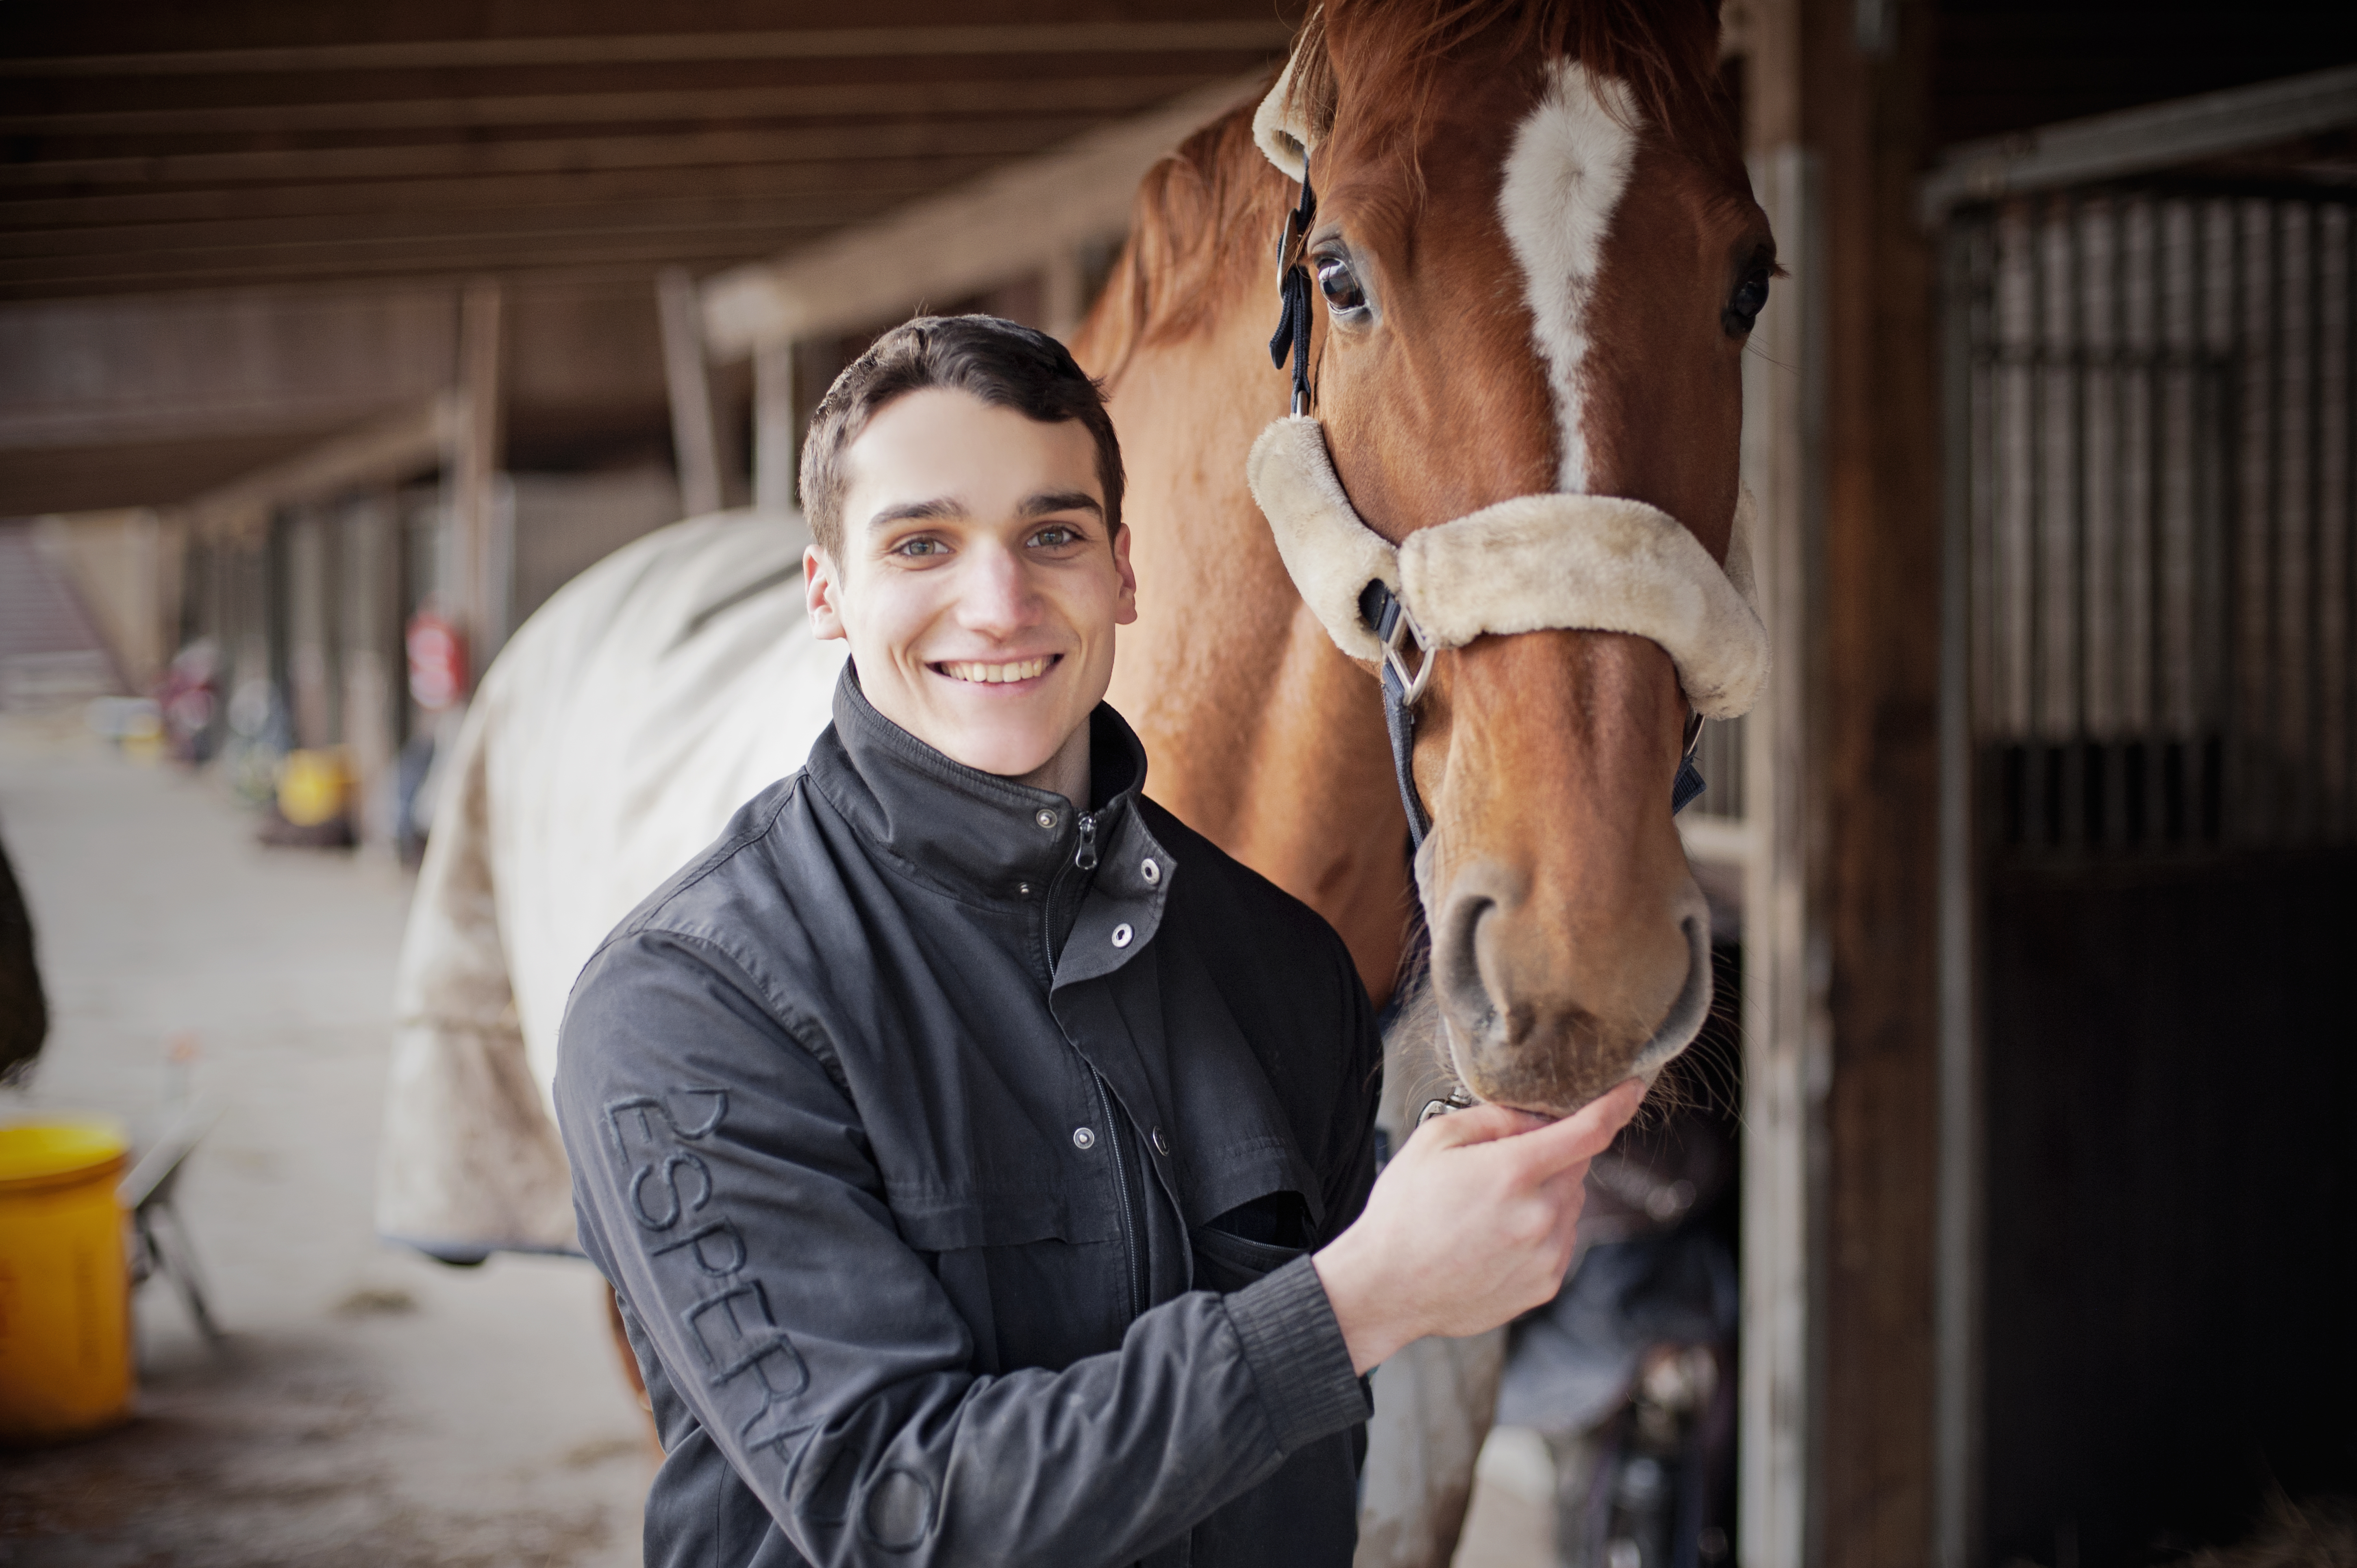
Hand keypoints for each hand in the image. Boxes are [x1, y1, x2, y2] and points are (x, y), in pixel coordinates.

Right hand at [1311, 1079, 1645, 1373]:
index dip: (1618, 1104)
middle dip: (1551, 1157)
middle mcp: (1540, 1215)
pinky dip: (1540, 1232)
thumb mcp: (1435, 1140)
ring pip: (1570, 1205)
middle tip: (1501, 1167)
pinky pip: (1559, 1242)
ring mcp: (1546, 1255)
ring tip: (1488, 1211)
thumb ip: (1493, 1119)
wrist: (1387, 1287)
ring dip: (1545, 1196)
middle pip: (1576, 1168)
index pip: (1589, 1131)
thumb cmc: (1404, 1209)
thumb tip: (1537, 1117)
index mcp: (1514, 1172)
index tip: (1635, 1088)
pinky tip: (1494, 1239)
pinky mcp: (1544, 1285)